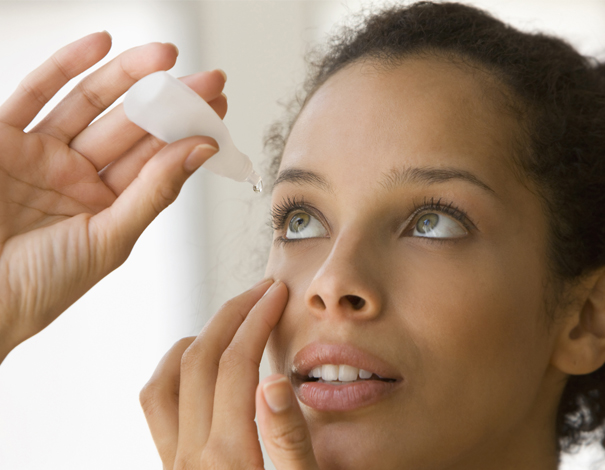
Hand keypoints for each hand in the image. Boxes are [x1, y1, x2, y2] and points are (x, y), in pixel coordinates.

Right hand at [0, 32, 226, 361]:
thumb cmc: (42, 284)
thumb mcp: (109, 238)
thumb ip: (154, 192)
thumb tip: (202, 148)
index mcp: (108, 203)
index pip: (157, 159)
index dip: (189, 131)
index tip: (220, 106)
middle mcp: (79, 175)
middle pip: (132, 128)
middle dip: (171, 100)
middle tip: (209, 77)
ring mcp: (42, 154)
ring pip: (91, 104)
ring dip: (129, 76)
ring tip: (167, 54)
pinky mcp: (3, 138)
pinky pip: (36, 93)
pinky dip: (66, 66)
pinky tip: (102, 43)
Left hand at [140, 280, 320, 469]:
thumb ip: (289, 440)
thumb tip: (273, 383)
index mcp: (229, 460)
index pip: (237, 366)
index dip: (258, 320)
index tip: (276, 296)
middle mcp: (191, 457)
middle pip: (198, 361)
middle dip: (233, 315)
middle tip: (261, 292)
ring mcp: (173, 461)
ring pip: (165, 380)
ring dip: (200, 338)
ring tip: (233, 321)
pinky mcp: (169, 464)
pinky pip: (156, 406)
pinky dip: (175, 369)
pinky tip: (203, 365)